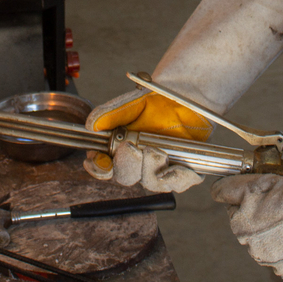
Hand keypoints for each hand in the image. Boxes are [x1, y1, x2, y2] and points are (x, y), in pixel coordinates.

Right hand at [82, 88, 210, 192]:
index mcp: (121, 146)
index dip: (99, 168)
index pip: (104, 166)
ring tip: (159, 152)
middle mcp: (139, 161)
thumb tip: (92, 125)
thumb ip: (113, 113)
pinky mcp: (183, 172)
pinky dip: (178, 177)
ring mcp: (160, 168)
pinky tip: (178, 165)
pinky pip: (178, 184)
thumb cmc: (161, 100)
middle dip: (129, 165)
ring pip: (151, 183)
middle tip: (134, 149)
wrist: (189, 97)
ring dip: (153, 169)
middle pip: (126, 177)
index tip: (102, 161)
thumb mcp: (135, 102)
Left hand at [212, 174, 282, 281]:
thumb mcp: (256, 182)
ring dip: (281, 240)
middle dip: (266, 223)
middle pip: (255, 234)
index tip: (268, 199)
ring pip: (272, 250)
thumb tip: (216, 192)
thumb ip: (229, 189)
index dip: (253, 203)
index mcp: (240, 227)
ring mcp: (273, 264)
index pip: (238, 213)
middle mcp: (253, 250)